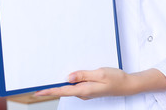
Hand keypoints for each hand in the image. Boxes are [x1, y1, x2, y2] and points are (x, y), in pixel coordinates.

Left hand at [34, 68, 165, 99]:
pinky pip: (78, 85)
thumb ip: (83, 75)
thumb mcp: (100, 73)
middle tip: (41, 80)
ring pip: (71, 87)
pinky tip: (72, 75)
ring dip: (63, 82)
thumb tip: (69, 77)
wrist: (127, 85)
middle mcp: (84, 93)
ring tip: (54, 74)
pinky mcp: (90, 89)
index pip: (63, 90)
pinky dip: (72, 81)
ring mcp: (87, 92)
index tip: (38, 92)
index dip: (50, 91)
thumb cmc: (116, 78)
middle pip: (65, 89)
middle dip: (54, 85)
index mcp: (85, 89)